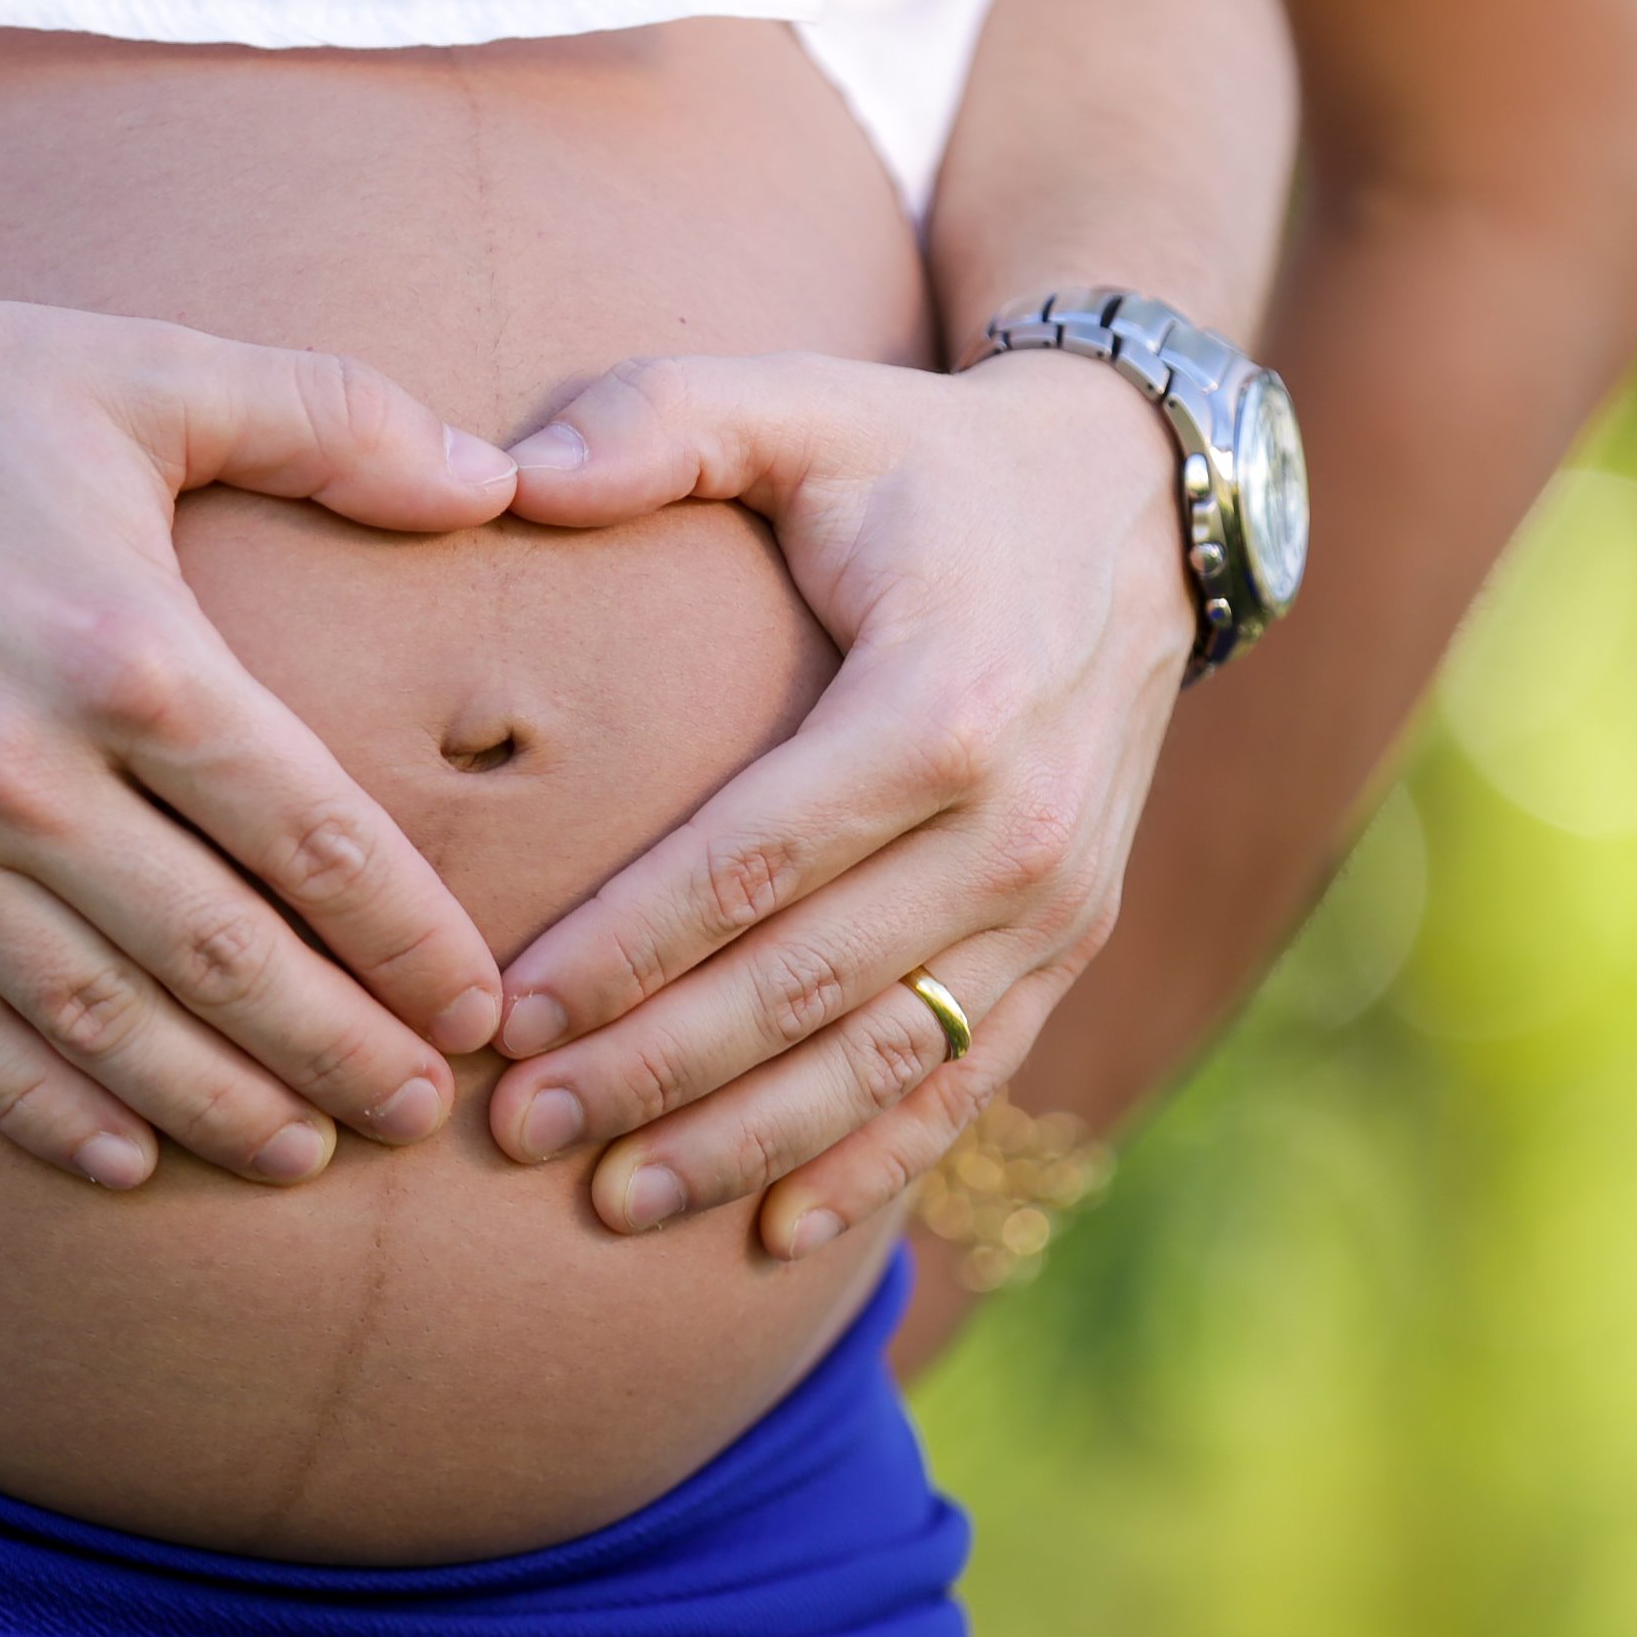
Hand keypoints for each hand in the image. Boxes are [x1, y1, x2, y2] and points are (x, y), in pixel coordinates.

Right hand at [0, 282, 516, 1188]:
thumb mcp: (151, 372)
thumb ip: (337, 421)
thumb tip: (495, 482)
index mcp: (127, 651)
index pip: (316, 838)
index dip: (411, 941)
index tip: (475, 1006)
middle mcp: (16, 767)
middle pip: (224, 959)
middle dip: (341, 1053)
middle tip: (419, 1114)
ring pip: (96, 1019)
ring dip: (216, 1105)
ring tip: (303, 1152)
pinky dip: (43, 1108)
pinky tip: (127, 1157)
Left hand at [489, 346, 1193, 1256]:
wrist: (1133, 506)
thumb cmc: (920, 459)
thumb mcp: (800, 402)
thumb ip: (654, 419)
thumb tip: (506, 474)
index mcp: (942, 702)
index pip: (751, 861)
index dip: (623, 951)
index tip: (502, 1017)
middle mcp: (1019, 823)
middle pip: (803, 985)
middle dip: (651, 1071)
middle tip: (512, 1128)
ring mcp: (1058, 900)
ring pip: (882, 1060)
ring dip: (745, 1145)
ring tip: (610, 1201)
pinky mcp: (1072, 942)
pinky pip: (967, 1082)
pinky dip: (874, 1167)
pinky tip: (772, 1234)